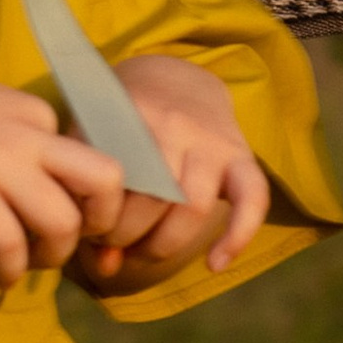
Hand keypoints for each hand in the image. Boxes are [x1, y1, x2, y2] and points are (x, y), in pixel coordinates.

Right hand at [0, 43, 127, 283]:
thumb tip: (18, 177)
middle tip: (65, 243)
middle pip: (108, 182)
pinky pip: (9, 245)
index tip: (61, 219)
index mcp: (33, 112)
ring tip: (26, 263)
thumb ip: (6, 133)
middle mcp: (28, 134)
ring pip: (65, 223)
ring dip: (52, 257)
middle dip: (101, 223)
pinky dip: (11, 271)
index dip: (83, 198)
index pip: (90, 159)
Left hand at [66, 53, 270, 297]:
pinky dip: (238, 236)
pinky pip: (253, 198)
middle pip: (152, 200)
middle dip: (126, 237)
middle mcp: (174, 124)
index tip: (90, 229)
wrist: (175, 76)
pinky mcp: (241, 154)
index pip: (113, 184)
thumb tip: (107, 266)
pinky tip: (215, 263)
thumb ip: (90, 197)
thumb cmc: (122, 120)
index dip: (98, 221)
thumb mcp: (94, 140)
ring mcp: (211, 139)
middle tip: (114, 243)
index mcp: (130, 115)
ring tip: (142, 251)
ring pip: (194, 207)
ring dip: (164, 244)